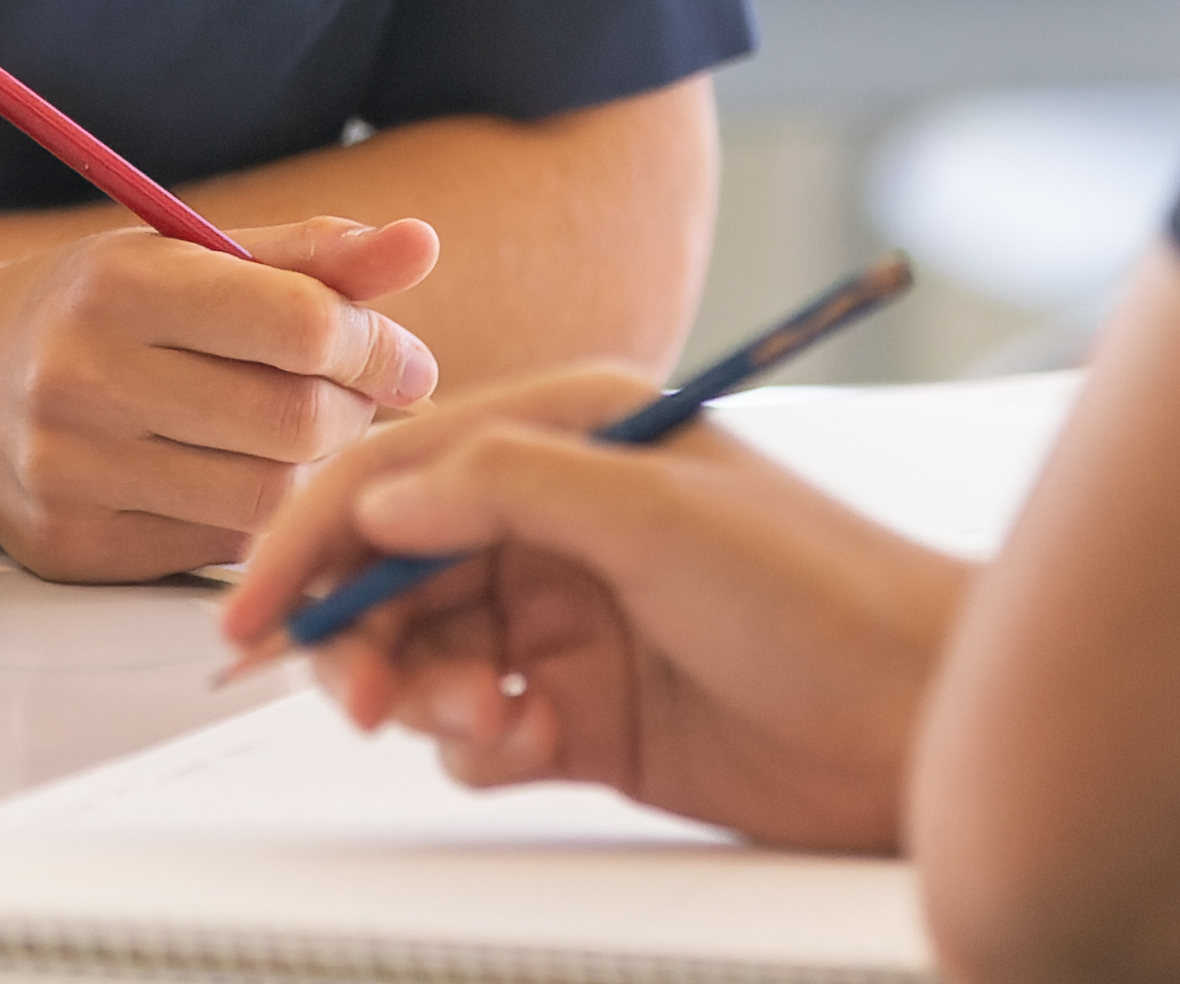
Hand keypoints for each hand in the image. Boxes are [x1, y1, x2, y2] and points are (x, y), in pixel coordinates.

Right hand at [0, 214, 447, 581]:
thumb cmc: (96, 309)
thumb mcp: (189, 256)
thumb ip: (311, 257)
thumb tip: (420, 246)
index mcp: (121, 284)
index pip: (299, 323)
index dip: (376, 344)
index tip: (398, 356)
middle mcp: (84, 376)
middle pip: (293, 421)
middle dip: (353, 413)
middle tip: (355, 400)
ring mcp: (71, 471)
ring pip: (264, 499)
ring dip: (313, 472)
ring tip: (305, 438)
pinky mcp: (71, 545)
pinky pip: (214, 551)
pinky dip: (251, 520)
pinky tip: (238, 479)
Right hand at [219, 363, 964, 853]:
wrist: (926, 727)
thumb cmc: (829, 596)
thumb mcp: (658, 511)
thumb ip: (507, 486)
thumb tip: (384, 498)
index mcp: (570, 434)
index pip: (398, 470)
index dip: (311, 533)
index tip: (253, 610)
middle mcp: (558, 521)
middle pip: (392, 570)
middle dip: (356, 630)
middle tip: (358, 695)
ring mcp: (568, 622)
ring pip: (423, 653)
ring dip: (417, 691)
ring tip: (468, 720)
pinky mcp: (585, 717)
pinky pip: (474, 730)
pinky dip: (472, 745)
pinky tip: (521, 746)